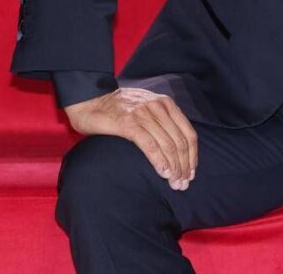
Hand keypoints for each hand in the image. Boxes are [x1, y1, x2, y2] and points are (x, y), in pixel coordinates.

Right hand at [63, 87, 197, 190]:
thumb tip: (176, 147)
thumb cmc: (118, 108)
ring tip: (175, 183)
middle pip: (180, 142)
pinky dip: (159, 161)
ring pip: (167, 145)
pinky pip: (150, 145)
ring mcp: (144, 115)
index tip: (191, 173)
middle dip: (184, 166)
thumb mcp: (147, 108)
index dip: (192, 156)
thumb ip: (161, 121)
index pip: (188, 133)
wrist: (90, 99)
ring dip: (174, 167)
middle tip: (183, 184)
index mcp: (166, 104)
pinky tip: (163, 173)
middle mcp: (158, 107)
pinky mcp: (128, 124)